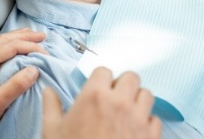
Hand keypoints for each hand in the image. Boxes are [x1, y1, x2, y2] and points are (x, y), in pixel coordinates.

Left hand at [0, 28, 47, 135]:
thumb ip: (16, 85)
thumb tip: (33, 70)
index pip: (11, 46)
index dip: (30, 46)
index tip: (44, 52)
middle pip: (4, 39)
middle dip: (24, 36)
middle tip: (41, 36)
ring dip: (15, 37)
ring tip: (29, 35)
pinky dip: (6, 43)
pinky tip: (10, 45)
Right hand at [42, 67, 161, 138]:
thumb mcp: (52, 131)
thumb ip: (51, 106)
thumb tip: (48, 91)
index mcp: (94, 96)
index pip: (104, 71)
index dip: (100, 80)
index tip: (97, 90)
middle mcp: (119, 103)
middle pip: (131, 77)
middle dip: (123, 85)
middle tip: (114, 98)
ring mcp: (138, 119)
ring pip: (147, 95)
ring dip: (137, 101)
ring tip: (127, 113)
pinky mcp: (150, 136)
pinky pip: (155, 120)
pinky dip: (147, 123)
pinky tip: (136, 131)